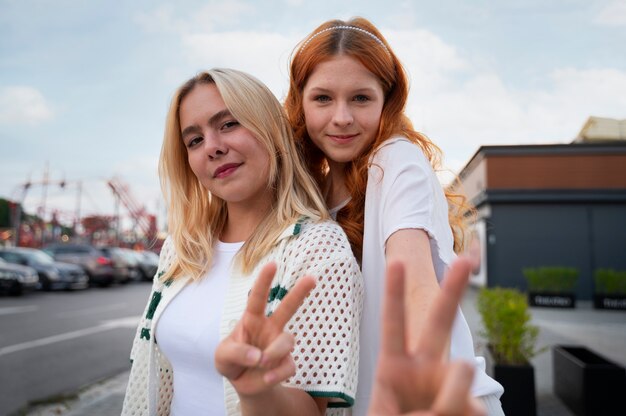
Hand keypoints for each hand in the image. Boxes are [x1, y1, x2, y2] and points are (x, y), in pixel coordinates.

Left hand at [215, 262, 315, 396]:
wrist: (242, 384)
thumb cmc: (231, 362)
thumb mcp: (223, 356)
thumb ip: (237, 352)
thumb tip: (259, 356)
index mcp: (252, 319)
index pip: (258, 297)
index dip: (264, 281)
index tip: (272, 264)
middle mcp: (270, 328)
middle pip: (288, 307)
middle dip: (300, 292)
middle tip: (312, 278)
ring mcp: (279, 345)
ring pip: (287, 341)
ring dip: (273, 352)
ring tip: (261, 362)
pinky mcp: (286, 363)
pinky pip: (288, 365)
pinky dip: (276, 373)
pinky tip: (267, 378)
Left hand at [368, 257, 485, 415]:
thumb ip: (430, 398)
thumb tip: (464, 377)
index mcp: (393, 368)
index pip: (393, 324)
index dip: (394, 293)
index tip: (397, 263)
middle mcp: (423, 370)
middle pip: (438, 322)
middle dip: (452, 289)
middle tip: (466, 259)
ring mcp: (447, 385)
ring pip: (463, 372)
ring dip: (452, 397)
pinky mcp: (469, 405)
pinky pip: (476, 405)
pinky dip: (467, 413)